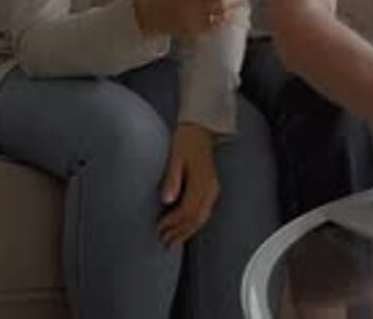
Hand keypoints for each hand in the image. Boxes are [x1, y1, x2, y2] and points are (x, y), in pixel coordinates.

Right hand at [133, 0, 245, 36]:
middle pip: (219, 4)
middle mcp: (190, 5)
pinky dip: (221, 22)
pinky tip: (227, 17)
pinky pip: (211, 27)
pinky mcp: (191, 31)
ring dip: (231, 11)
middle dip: (234, 0)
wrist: (145, 12)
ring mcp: (191, 20)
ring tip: (239, 7)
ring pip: (217, 17)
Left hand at [157, 123, 219, 245]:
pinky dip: (193, 224)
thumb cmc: (185, 141)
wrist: (200, 129)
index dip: (173, 223)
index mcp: (202, 181)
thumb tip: (166, 200)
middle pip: (196, 219)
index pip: (187, 210)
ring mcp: (213, 189)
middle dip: (179, 232)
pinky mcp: (211, 189)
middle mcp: (210, 188)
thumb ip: (172, 178)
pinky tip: (184, 228)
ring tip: (172, 241)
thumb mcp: (175, 157)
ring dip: (186, 231)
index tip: (159, 229)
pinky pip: (204, 212)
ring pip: (202, 218)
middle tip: (163, 241)